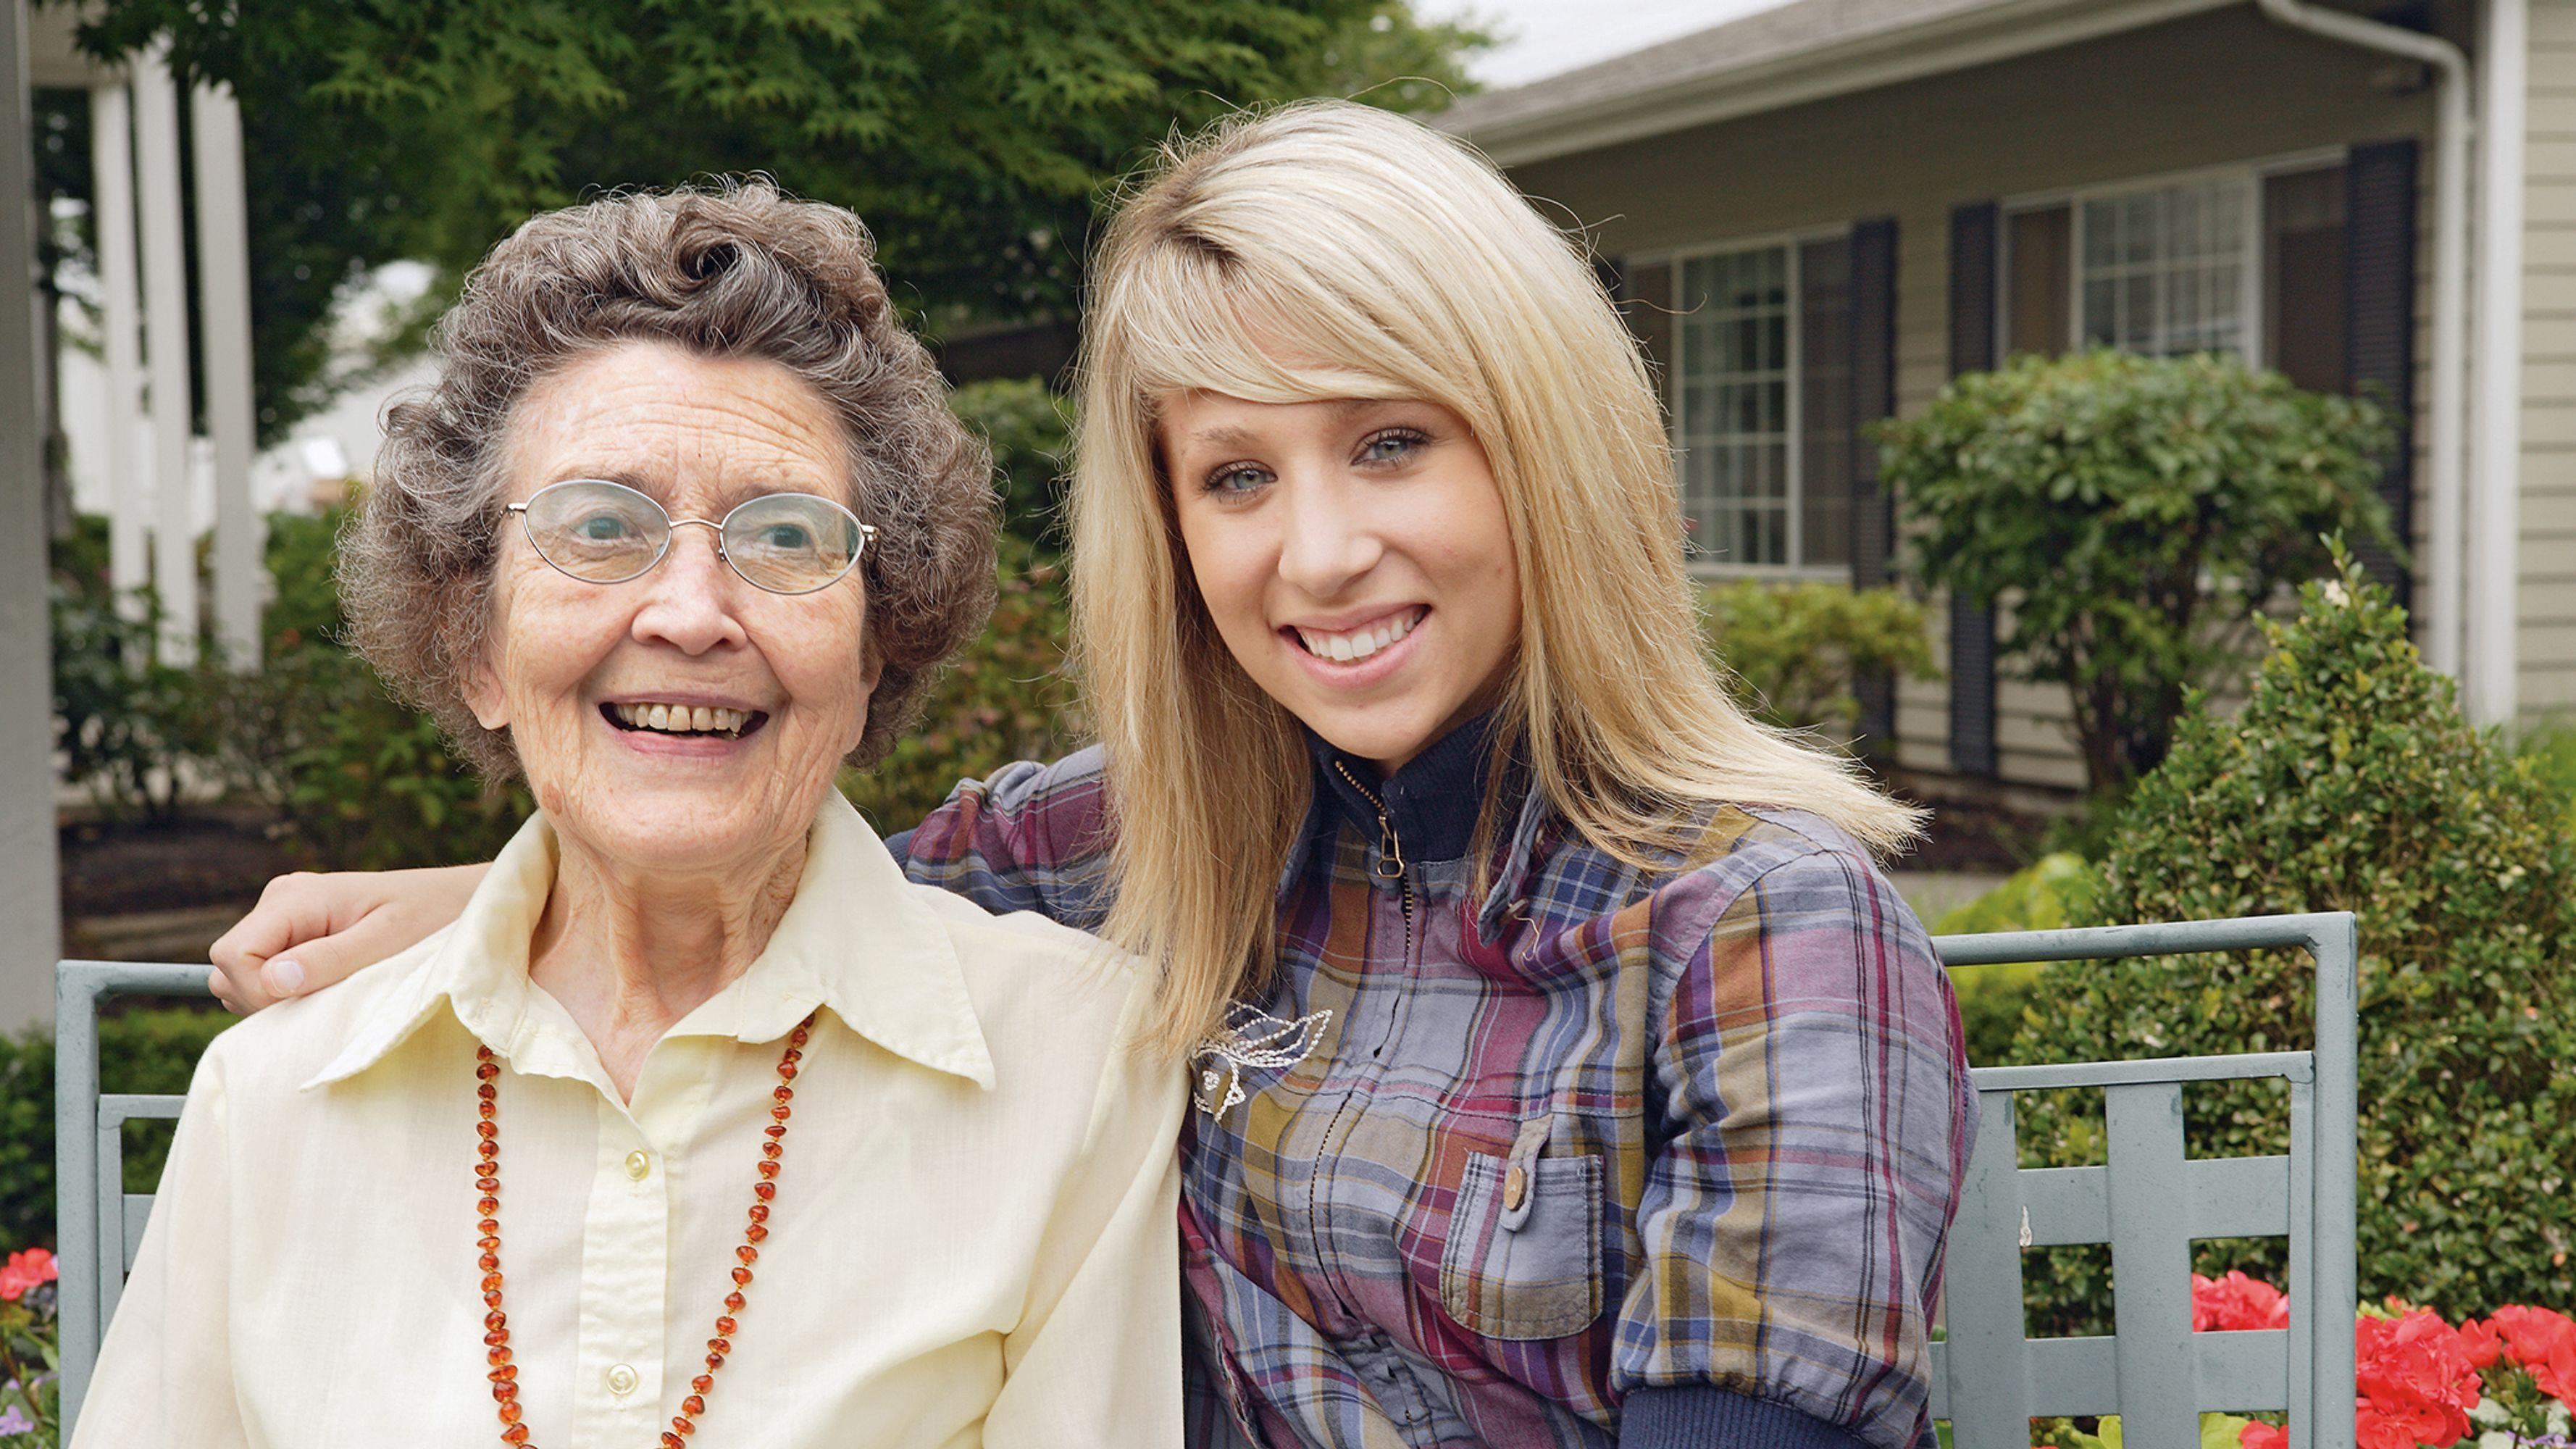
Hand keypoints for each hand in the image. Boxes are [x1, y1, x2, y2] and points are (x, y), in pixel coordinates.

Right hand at [207, 864, 487, 1012]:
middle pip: (229, 967)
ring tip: (331, 994)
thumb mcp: (387, 941)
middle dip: (262, 998)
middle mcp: (280, 901)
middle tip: (322, 1004)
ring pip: (241, 975)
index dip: (257, 991)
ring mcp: (285, 917)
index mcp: (294, 897)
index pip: (233, 954)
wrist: (460, 900)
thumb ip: (331, 959)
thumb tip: (273, 980)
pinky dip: (286, 993)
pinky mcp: (296, 934)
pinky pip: (265, 973)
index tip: (304, 1006)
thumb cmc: (432, 916)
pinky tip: (328, 990)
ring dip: (274, 998)